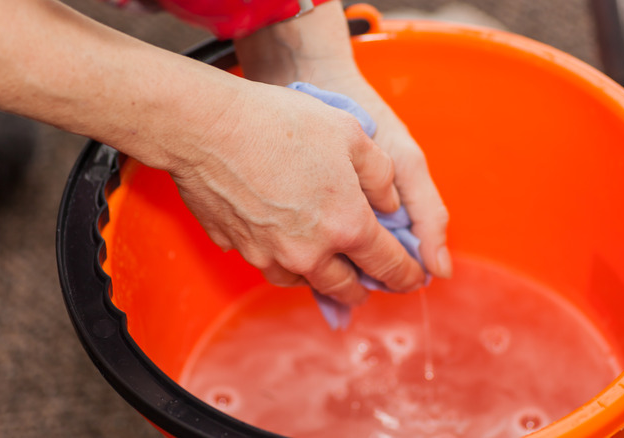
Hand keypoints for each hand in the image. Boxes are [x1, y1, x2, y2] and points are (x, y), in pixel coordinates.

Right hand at [234, 1, 451, 278]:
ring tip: (329, 264)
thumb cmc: (282, 123)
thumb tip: (390, 206)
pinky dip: (287, 264)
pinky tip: (288, 245)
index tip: (415, 278)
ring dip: (323, 277)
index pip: (389, 266)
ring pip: (306, 282)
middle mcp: (311, 252)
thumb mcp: (353, 135)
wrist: (208, 127)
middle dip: (365, 287)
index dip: (408, 275)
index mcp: (347, 225)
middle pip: (347, 288)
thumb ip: (382, 177)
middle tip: (370, 279)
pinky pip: (271, 267)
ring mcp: (270, 255)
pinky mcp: (240, 249)